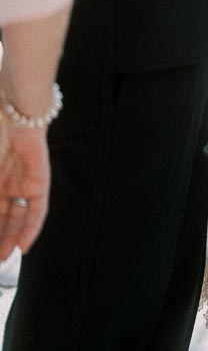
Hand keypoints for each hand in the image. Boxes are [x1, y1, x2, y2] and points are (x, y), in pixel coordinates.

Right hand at [0, 123, 50, 259]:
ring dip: (12, 238)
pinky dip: (31, 228)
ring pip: (19, 217)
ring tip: (4, 258)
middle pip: (5, 217)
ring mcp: (23, 181)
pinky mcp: (39, 180)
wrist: (13, 113)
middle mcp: (8, 181)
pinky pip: (37, 209)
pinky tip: (24, 245)